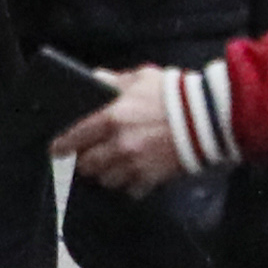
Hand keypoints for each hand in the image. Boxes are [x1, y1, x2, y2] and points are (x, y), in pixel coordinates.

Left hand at [56, 66, 183, 196]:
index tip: (56, 149)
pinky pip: (132, 190)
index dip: (61, 145)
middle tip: (87, 157)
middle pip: (87, 164)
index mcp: (111, 119)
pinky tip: (132, 175)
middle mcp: (119, 145)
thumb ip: (113, 80)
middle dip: (84, 161)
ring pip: (107, 180)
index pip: (74, 137)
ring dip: (105, 174)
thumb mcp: (140, 78)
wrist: (211, 118)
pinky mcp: (154, 178)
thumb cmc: (175, 95)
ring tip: (109, 167)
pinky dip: (129, 185)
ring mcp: (136, 164)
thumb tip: (95, 79)